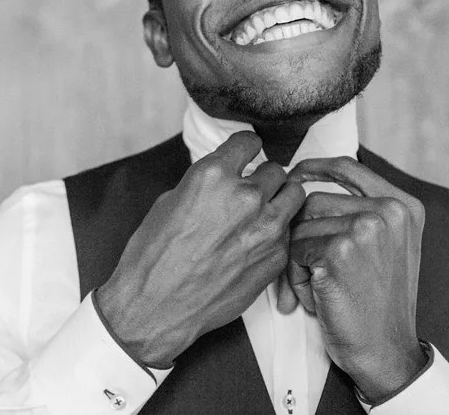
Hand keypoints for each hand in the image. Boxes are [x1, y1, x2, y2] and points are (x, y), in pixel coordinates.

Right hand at [95, 132, 304, 366]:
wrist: (157, 306)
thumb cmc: (155, 256)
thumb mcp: (170, 202)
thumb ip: (204, 184)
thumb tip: (221, 179)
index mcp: (213, 176)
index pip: (248, 142)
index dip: (245, 148)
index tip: (244, 153)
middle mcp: (245, 197)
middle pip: (275, 169)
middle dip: (261, 177)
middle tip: (249, 189)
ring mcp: (266, 228)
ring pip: (294, 195)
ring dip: (279, 198)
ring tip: (262, 210)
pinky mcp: (275, 256)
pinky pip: (288, 231)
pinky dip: (276, 231)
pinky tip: (254, 242)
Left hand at [283, 156, 427, 401]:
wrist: (385, 349)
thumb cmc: (376, 301)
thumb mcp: (384, 246)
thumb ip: (358, 211)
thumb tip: (300, 182)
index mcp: (403, 205)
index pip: (347, 166)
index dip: (314, 167)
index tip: (294, 174)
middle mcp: (389, 211)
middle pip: (312, 200)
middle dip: (300, 234)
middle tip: (307, 268)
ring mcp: (366, 227)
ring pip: (299, 226)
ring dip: (297, 258)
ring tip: (318, 287)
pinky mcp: (340, 250)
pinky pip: (295, 250)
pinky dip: (296, 276)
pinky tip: (317, 297)